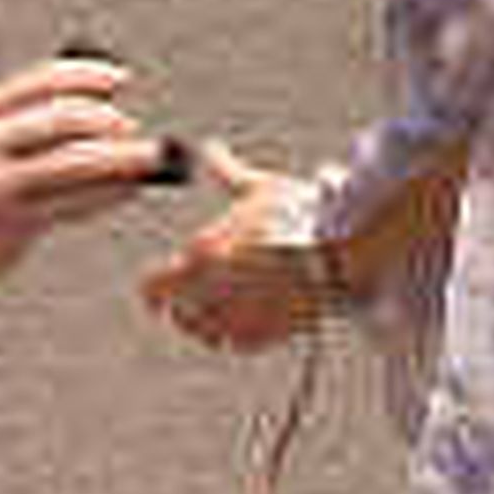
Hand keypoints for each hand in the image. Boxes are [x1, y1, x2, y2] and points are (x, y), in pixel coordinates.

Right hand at [0, 53, 161, 306]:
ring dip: (125, 157)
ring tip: (150, 157)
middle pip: (69, 117)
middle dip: (113, 120)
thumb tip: (80, 109)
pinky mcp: (12, 223)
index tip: (122, 81)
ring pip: (80, 161)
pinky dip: (109, 193)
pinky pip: (75, 202)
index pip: (45, 78)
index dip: (91, 75)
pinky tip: (125, 190)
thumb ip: (5, 122)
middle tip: (134, 128)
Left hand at [139, 141, 322, 352]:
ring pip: (204, 334)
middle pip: (177, 313)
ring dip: (207, 324)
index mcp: (202, 253)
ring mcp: (235, 316)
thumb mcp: (258, 187)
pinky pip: (235, 345)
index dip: (154, 288)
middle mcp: (210, 291)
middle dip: (182, 305)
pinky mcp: (263, 335)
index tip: (157, 289)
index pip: (153, 287)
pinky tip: (247, 322)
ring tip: (220, 311)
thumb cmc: (300, 212)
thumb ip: (227, 172)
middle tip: (193, 299)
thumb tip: (212, 148)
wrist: (340, 250)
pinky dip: (236, 337)